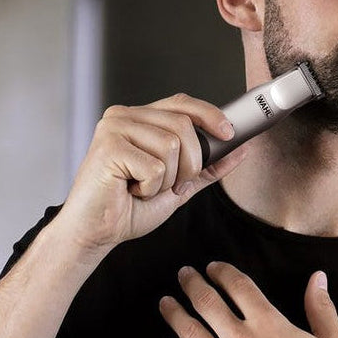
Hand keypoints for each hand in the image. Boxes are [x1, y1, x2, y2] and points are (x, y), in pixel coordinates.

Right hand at [56, 94, 246, 252]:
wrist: (95, 233)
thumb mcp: (180, 183)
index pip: (182, 103)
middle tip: (173, 184)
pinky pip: (154, 166)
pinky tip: (130, 190)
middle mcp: (126, 115)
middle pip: (183, 125)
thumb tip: (241, 149)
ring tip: (144, 187)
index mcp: (141, 118)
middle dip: (190, 163)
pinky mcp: (107, 146)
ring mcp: (114, 127)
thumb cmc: (130, 207)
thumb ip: (209, 165)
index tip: (228, 133)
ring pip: (171, 145)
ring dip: (167, 179)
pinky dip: (150, 188)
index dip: (210, 114)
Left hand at [159, 262, 337, 337]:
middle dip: (192, 284)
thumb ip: (323, 310)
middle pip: (207, 302)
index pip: (238, 286)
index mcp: (269, 324)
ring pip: (190, 333)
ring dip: (174, 314)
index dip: (222, 271)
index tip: (212, 266)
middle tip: (183, 274)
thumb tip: (318, 277)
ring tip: (165, 302)